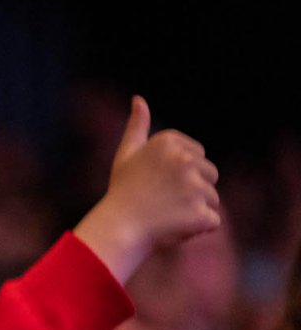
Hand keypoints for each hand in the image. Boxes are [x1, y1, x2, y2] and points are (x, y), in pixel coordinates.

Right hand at [75, 96, 220, 281]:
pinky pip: (212, 221)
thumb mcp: (126, 155)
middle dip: (193, 190)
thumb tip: (138, 99)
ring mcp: (194, 187)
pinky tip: (175, 228)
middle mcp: (184, 160)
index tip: (159, 183)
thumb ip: (137, 127)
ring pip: (212, 199)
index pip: (198, 155)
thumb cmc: (121, 193)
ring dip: (195, 210)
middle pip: (210, 175)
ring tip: (167, 216)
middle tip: (163, 202)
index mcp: (169, 142)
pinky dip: (198, 228)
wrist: (116, 230)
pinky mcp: (201, 213)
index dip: (182, 173)